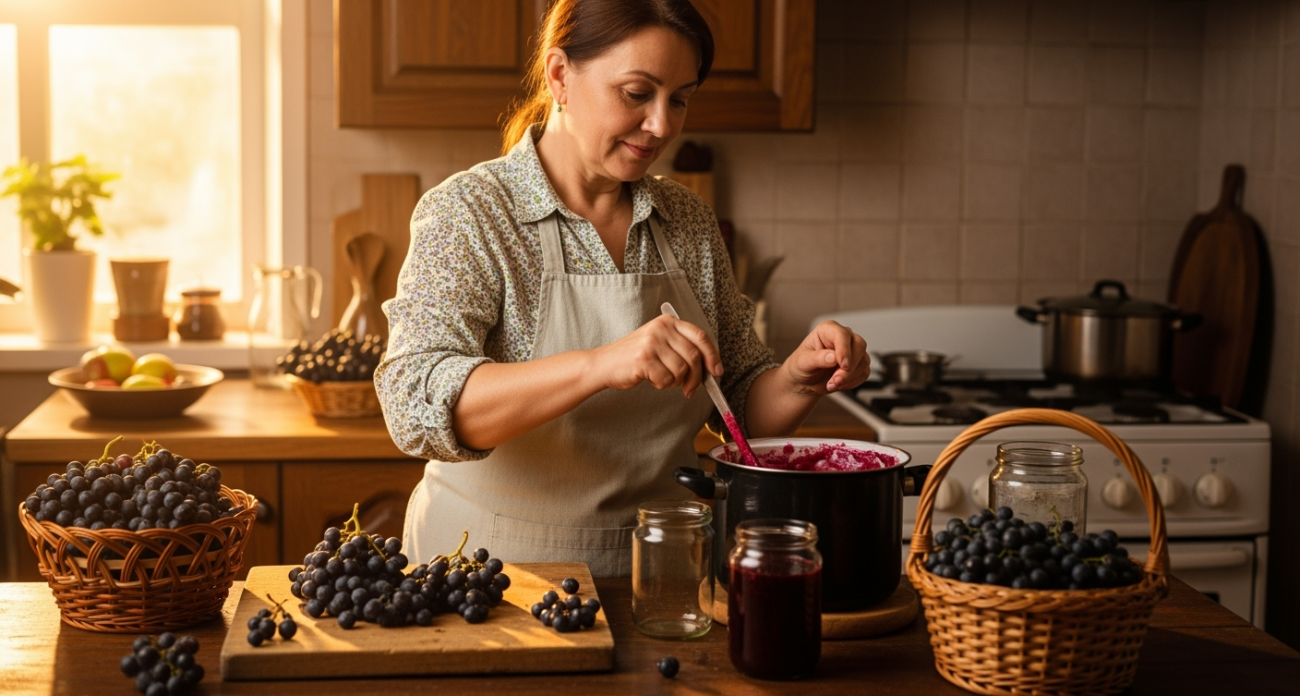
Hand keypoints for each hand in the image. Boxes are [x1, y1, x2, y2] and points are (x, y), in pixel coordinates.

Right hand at [590, 314, 722, 396]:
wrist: (604, 364)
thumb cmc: (634, 358)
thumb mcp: (659, 343)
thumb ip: (682, 348)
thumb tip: (711, 367)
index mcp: (668, 322)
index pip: (700, 337)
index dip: (713, 356)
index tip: (717, 371)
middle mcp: (661, 328)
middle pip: (694, 356)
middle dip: (696, 378)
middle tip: (690, 389)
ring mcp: (652, 342)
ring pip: (682, 370)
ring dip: (675, 382)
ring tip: (661, 377)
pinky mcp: (644, 358)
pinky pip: (667, 379)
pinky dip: (661, 384)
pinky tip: (650, 378)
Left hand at [782, 320, 868, 394]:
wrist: (805, 382)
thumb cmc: (801, 366)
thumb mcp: (802, 362)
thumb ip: (817, 358)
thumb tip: (833, 357)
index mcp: (828, 330)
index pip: (842, 334)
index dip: (844, 349)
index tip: (843, 365)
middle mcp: (843, 337)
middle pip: (859, 345)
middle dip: (849, 367)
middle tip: (835, 380)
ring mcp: (853, 350)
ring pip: (864, 360)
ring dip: (849, 377)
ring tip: (832, 384)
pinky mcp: (858, 364)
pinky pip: (864, 372)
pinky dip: (853, 382)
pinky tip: (839, 384)